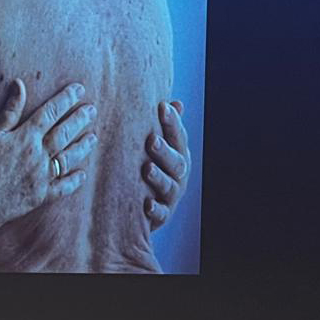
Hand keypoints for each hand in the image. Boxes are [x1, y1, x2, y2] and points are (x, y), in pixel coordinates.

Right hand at [0, 79, 96, 231]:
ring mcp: (43, 176)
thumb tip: (19, 84)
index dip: (66, 99)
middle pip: (64, 133)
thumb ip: (10, 111)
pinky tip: (82, 174)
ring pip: (69, 158)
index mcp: (26, 138)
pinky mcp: (42, 195)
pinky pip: (63, 187)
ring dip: (83, 146)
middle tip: (93, 110)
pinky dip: (74, 180)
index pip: (50, 113)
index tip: (79, 89)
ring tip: (93, 137)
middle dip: (80, 119)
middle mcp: (38, 155)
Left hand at [142, 100, 190, 231]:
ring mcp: (171, 197)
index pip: (179, 137)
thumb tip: (176, 102)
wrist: (140, 210)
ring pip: (169, 187)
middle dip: (165, 150)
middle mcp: (178, 176)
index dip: (173, 122)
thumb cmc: (147, 169)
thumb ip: (164, 129)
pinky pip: (161, 214)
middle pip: (176, 162)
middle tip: (151, 139)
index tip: (162, 107)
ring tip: (147, 169)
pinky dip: (155, 209)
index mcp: (178, 156)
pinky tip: (147, 204)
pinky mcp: (161, 217)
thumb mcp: (155, 148)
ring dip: (159, 177)